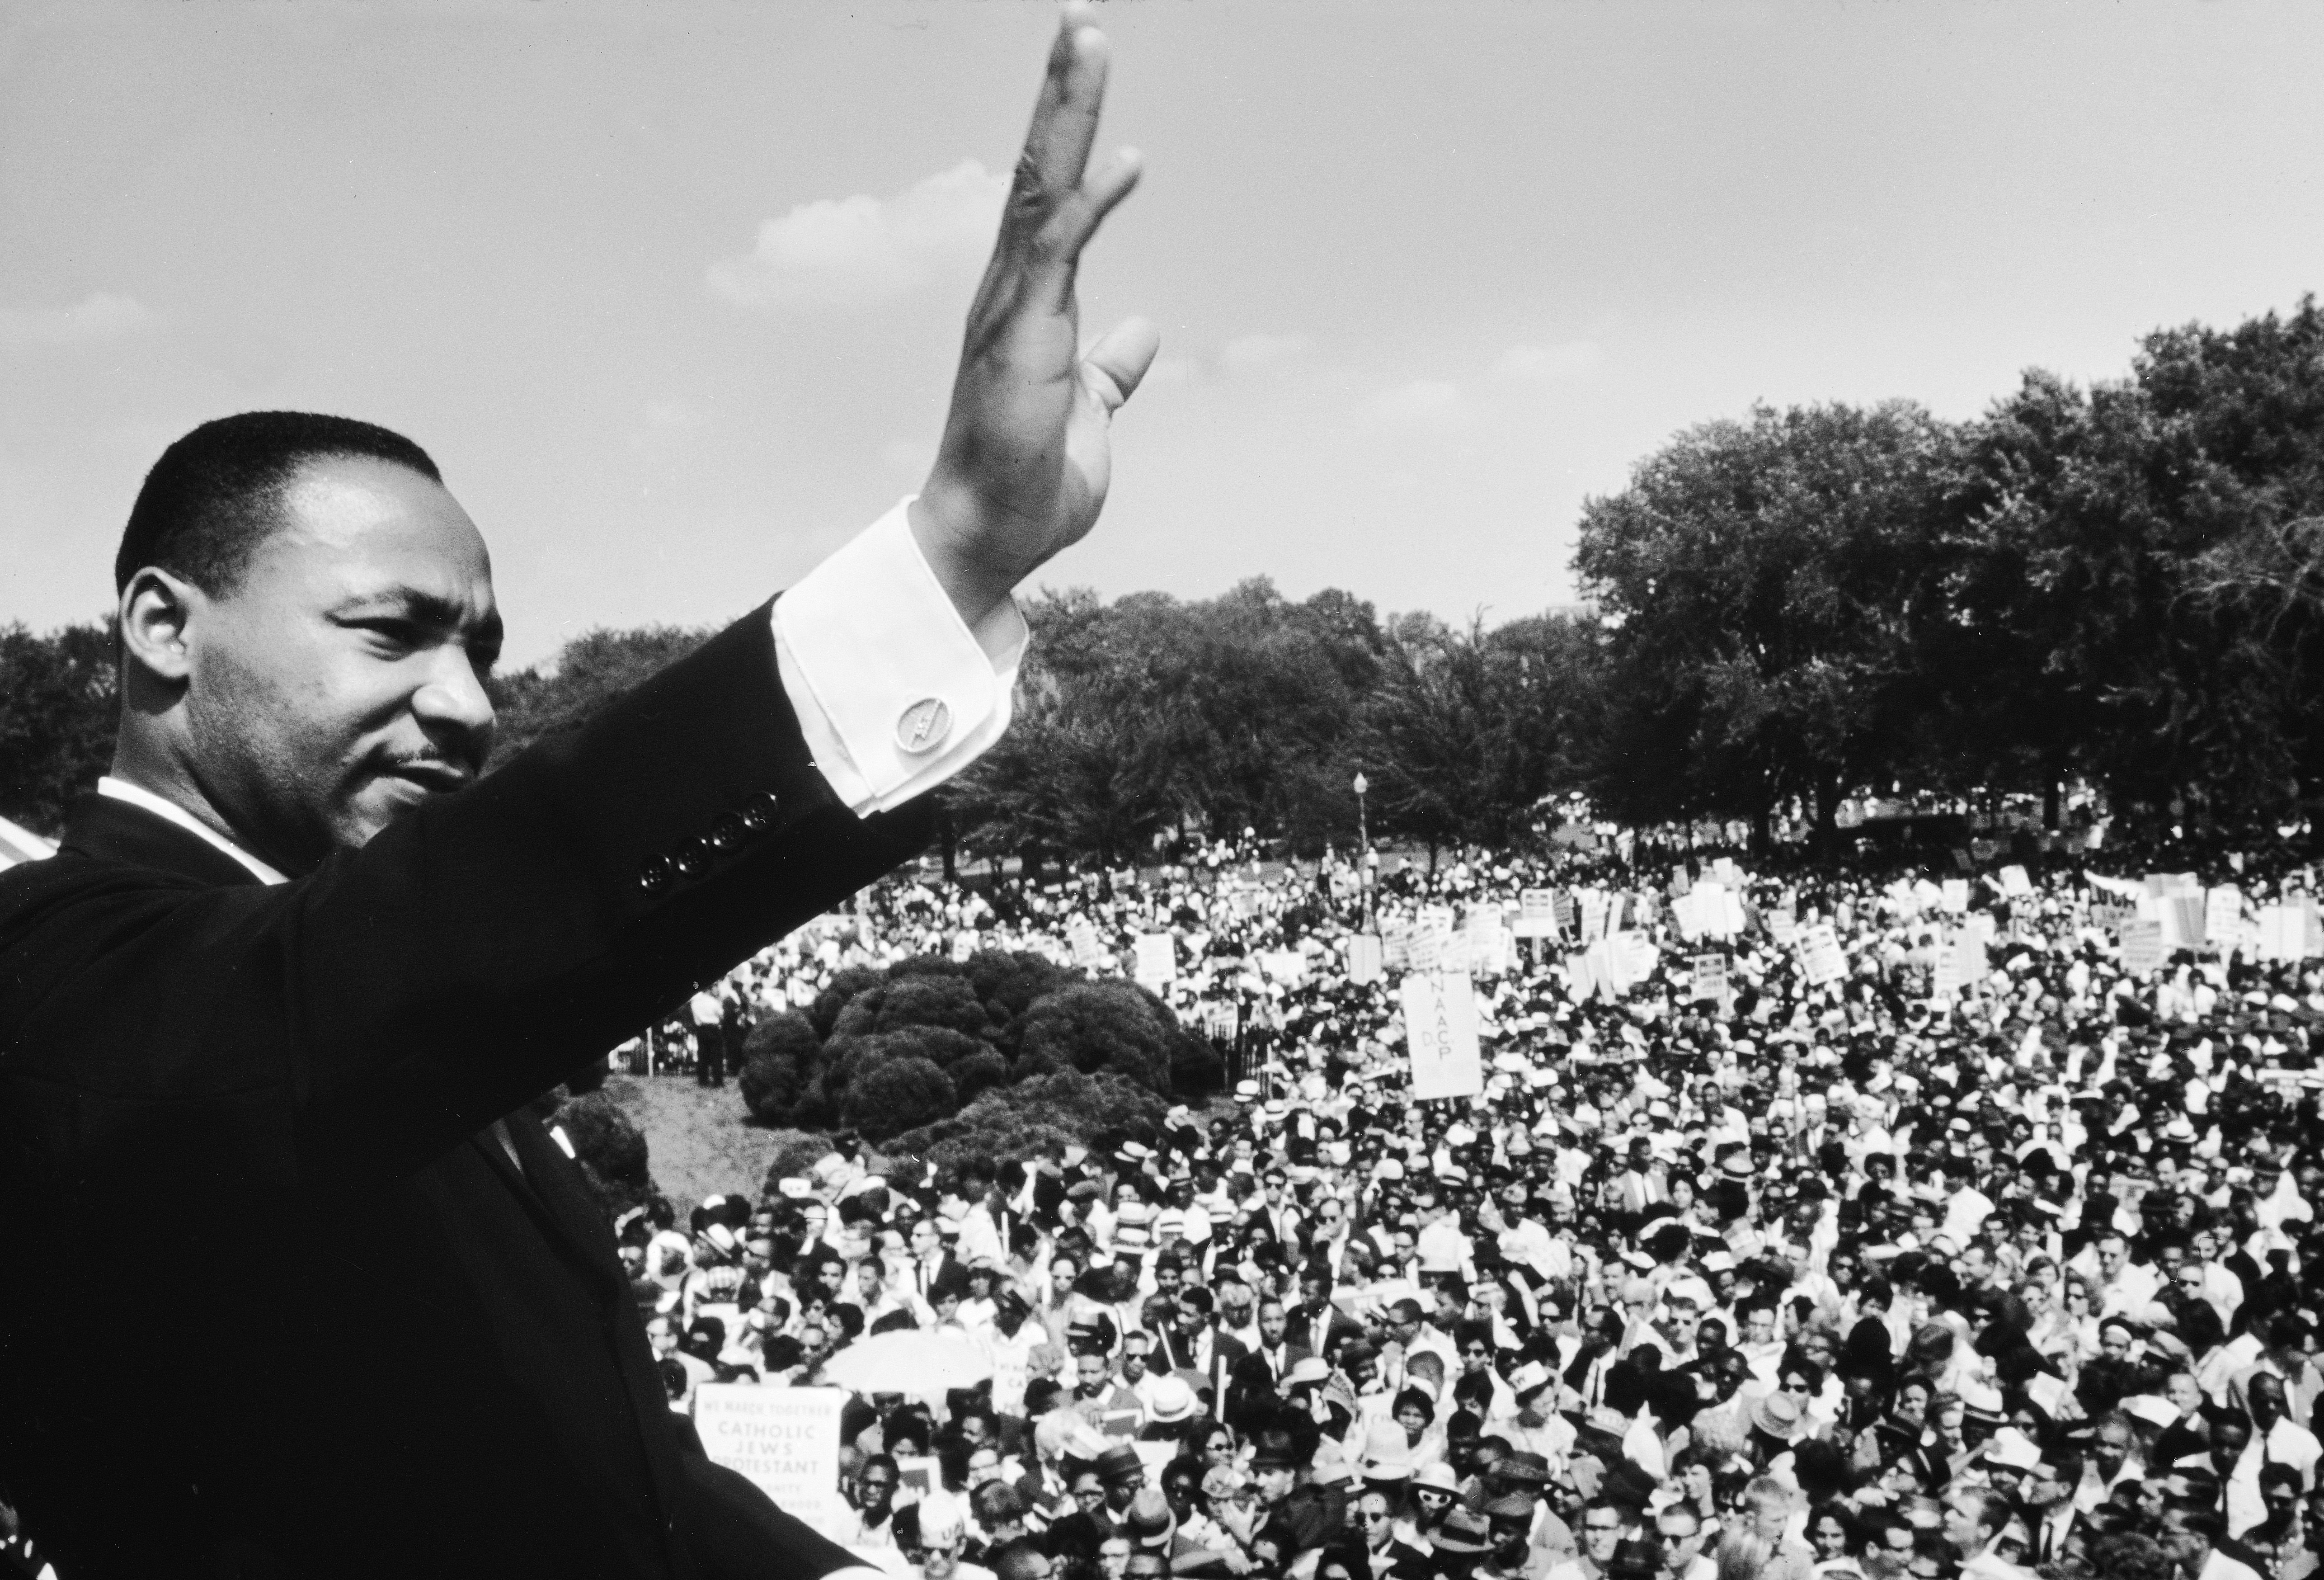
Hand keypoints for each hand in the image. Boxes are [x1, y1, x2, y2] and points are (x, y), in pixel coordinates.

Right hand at [911, 3, 1158, 629]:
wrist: (990, 537)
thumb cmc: (1029, 480)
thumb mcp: (1086, 409)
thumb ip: (1110, 370)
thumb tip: (1140, 334)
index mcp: (1029, 300)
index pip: (1052, 195)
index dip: (1071, 129)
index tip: (1086, 64)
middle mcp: (1012, 290)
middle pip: (1040, 168)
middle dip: (1062, 92)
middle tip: (1081, 17)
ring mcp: (1011, 309)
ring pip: (1041, 189)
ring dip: (1067, 115)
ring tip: (1088, 40)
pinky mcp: (1021, 339)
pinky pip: (1057, 255)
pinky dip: (1090, 204)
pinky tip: (1125, 158)